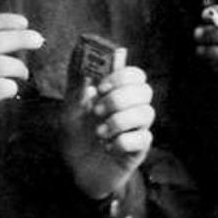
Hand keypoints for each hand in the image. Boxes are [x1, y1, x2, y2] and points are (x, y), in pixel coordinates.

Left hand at [61, 66, 153, 198]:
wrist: (75, 171)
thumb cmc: (76, 135)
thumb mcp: (70, 105)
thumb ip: (77, 79)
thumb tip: (80, 47)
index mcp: (117, 93)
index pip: (135, 74)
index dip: (121, 75)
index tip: (99, 87)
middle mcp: (131, 108)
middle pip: (145, 90)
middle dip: (119, 98)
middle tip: (97, 111)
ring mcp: (137, 128)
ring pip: (147, 113)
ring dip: (119, 121)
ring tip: (99, 133)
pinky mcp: (139, 149)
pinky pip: (144, 138)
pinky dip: (122, 141)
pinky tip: (108, 147)